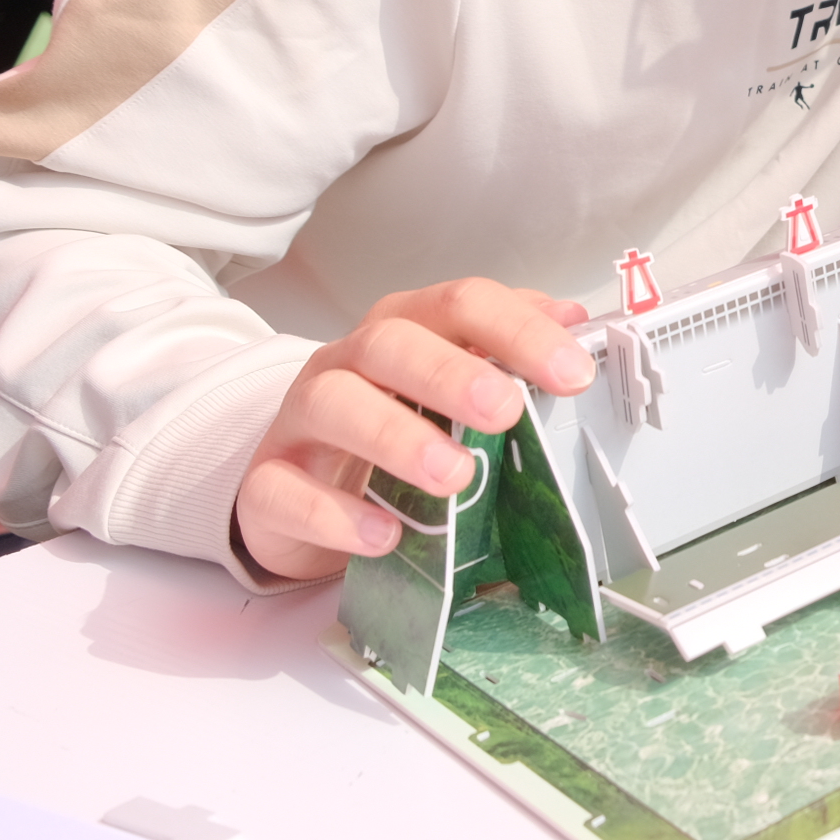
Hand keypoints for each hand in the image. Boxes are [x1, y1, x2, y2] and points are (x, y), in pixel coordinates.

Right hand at [235, 279, 594, 581]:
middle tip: (505, 412)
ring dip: (396, 438)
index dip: (519, 331)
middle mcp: (348, 362)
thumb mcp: (448, 388)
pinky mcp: (266, 485)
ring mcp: (300, 422)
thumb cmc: (388, 430)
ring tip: (454, 477)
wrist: (295, 486)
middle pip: (391, 343)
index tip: (573, 373)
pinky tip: (384, 535)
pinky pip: (286, 492)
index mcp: (404, 328)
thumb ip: (506, 351)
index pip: (460, 303)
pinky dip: (336, 515)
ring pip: (333, 405)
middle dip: (451, 374)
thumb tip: (574, 319)